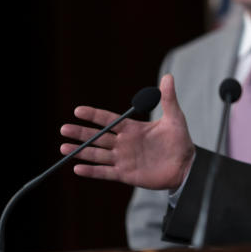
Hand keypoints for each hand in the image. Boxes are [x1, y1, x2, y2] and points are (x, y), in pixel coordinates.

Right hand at [59, 73, 194, 189]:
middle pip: (98, 137)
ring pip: (97, 154)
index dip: (94, 115)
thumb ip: (168, 99)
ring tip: (64, 147)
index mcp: (133, 129)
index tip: (78, 110)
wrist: (186, 165)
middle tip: (64, 129)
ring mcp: (124, 159)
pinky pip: (105, 172)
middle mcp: (124, 143)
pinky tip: (77, 168)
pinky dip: (92, 171)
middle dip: (81, 133)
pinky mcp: (126, 174)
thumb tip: (168, 76)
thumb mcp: (174, 118)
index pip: (109, 120)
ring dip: (81, 151)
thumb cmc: (180, 140)